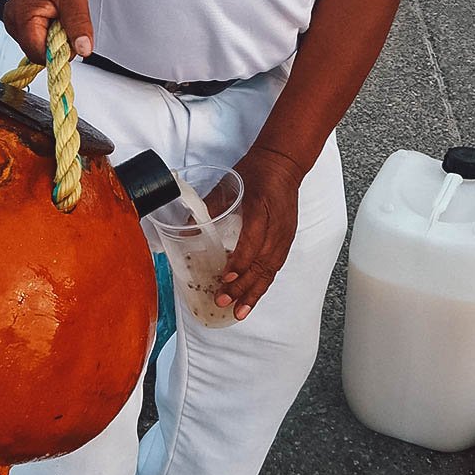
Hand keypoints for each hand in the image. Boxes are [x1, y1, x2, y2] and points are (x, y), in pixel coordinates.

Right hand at [5, 0, 93, 62]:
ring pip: (41, 43)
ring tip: (60, 8)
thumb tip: (83, 49)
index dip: (61, 51)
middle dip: (59, 41)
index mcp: (22, 18)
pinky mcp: (22, 17)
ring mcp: (17, 20)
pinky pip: (40, 33)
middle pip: (40, 52)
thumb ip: (77, 24)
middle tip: (66, 15)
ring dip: (56, 33)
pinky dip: (53, 26)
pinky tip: (56, 9)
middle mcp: (14, 22)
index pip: (41, 56)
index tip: (72, 34)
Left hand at [215, 147, 303, 319]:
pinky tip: (252, 297)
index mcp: (262, 208)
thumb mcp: (228, 184)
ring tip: (240, 312)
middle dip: (243, 286)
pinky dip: (264, 284)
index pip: (253, 241)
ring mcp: (285, 234)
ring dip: (255, 292)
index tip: (224, 276)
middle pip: (263, 262)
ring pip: (271, 270)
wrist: (284, 163)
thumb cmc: (256, 171)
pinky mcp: (287, 239)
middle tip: (224, 301)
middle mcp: (277, 225)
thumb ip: (209, 208)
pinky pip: (275, 266)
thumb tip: (187, 228)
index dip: (240, 262)